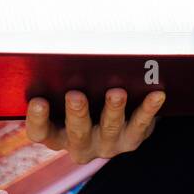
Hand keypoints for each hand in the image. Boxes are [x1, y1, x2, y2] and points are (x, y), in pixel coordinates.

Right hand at [24, 88, 164, 164]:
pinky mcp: (132, 140)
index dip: (38, 119)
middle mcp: (80, 144)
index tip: (38, 101)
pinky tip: (156, 94)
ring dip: (113, 110)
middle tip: (75, 95)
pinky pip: (141, 126)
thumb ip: (60, 81)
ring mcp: (107, 145)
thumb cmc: (83, 94)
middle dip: (77, 113)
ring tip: (116, 93)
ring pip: (110, 130)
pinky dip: (148, 109)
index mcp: (56, 133)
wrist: (116, 117)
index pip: (41, 132)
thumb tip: (59, 48)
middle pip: (76, 133)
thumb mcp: (64, 93)